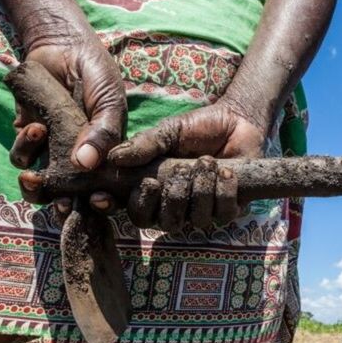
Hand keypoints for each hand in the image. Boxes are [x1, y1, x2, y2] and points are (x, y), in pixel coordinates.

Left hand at [10, 35, 126, 210]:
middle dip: (62, 204)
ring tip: (41, 136)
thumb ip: (103, 131)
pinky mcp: (27, 139)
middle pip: (69, 198)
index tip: (97, 201)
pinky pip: (21, 158)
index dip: (102, 203)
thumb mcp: (109, 100)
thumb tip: (85, 164)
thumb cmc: (95, 75)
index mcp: (105, 157)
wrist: (63, 46)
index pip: (105, 190)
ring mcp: (52, 153)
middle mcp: (78, 162)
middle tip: (61, 203)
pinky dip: (24, 146)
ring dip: (37, 174)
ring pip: (39, 185)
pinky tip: (34, 126)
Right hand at [107, 100, 264, 231]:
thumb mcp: (168, 132)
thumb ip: (144, 146)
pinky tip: (226, 171)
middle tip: (179, 169)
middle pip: (161, 222)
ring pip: (194, 220)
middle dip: (171, 196)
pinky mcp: (230, 208)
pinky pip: (223, 214)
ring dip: (199, 190)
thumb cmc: (197, 127)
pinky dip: (223, 192)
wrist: (236, 119)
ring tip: (206, 162)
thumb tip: (114, 159)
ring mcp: (203, 210)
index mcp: (155, 189)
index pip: (132, 211)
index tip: (105, 197)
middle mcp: (176, 205)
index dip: (116, 208)